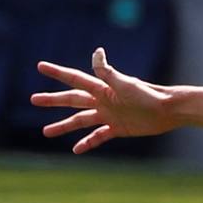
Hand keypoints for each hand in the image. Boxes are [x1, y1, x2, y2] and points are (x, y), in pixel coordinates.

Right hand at [30, 48, 174, 152]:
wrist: (168, 110)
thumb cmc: (149, 95)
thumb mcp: (125, 84)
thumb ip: (107, 72)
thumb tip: (96, 53)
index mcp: (102, 88)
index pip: (74, 79)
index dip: (57, 73)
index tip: (40, 66)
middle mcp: (102, 101)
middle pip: (72, 100)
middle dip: (53, 100)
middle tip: (33, 99)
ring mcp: (109, 115)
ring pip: (80, 121)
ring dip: (64, 126)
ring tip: (46, 132)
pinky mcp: (118, 128)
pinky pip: (98, 136)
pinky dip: (87, 142)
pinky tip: (76, 149)